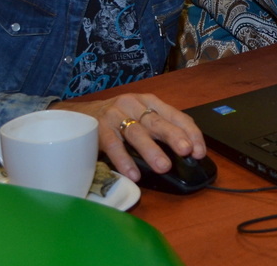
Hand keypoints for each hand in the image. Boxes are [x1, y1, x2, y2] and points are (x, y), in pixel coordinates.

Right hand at [52, 93, 206, 182]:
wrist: (77, 114)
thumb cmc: (116, 118)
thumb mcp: (140, 116)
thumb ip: (158, 129)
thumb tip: (185, 151)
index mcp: (149, 102)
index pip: (177, 115)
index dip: (190, 133)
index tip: (199, 151)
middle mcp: (134, 105)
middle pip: (158, 122)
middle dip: (174, 136)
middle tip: (186, 151)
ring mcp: (115, 115)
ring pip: (137, 133)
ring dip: (152, 151)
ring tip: (164, 167)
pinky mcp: (98, 128)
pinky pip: (113, 146)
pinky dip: (124, 160)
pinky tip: (134, 174)